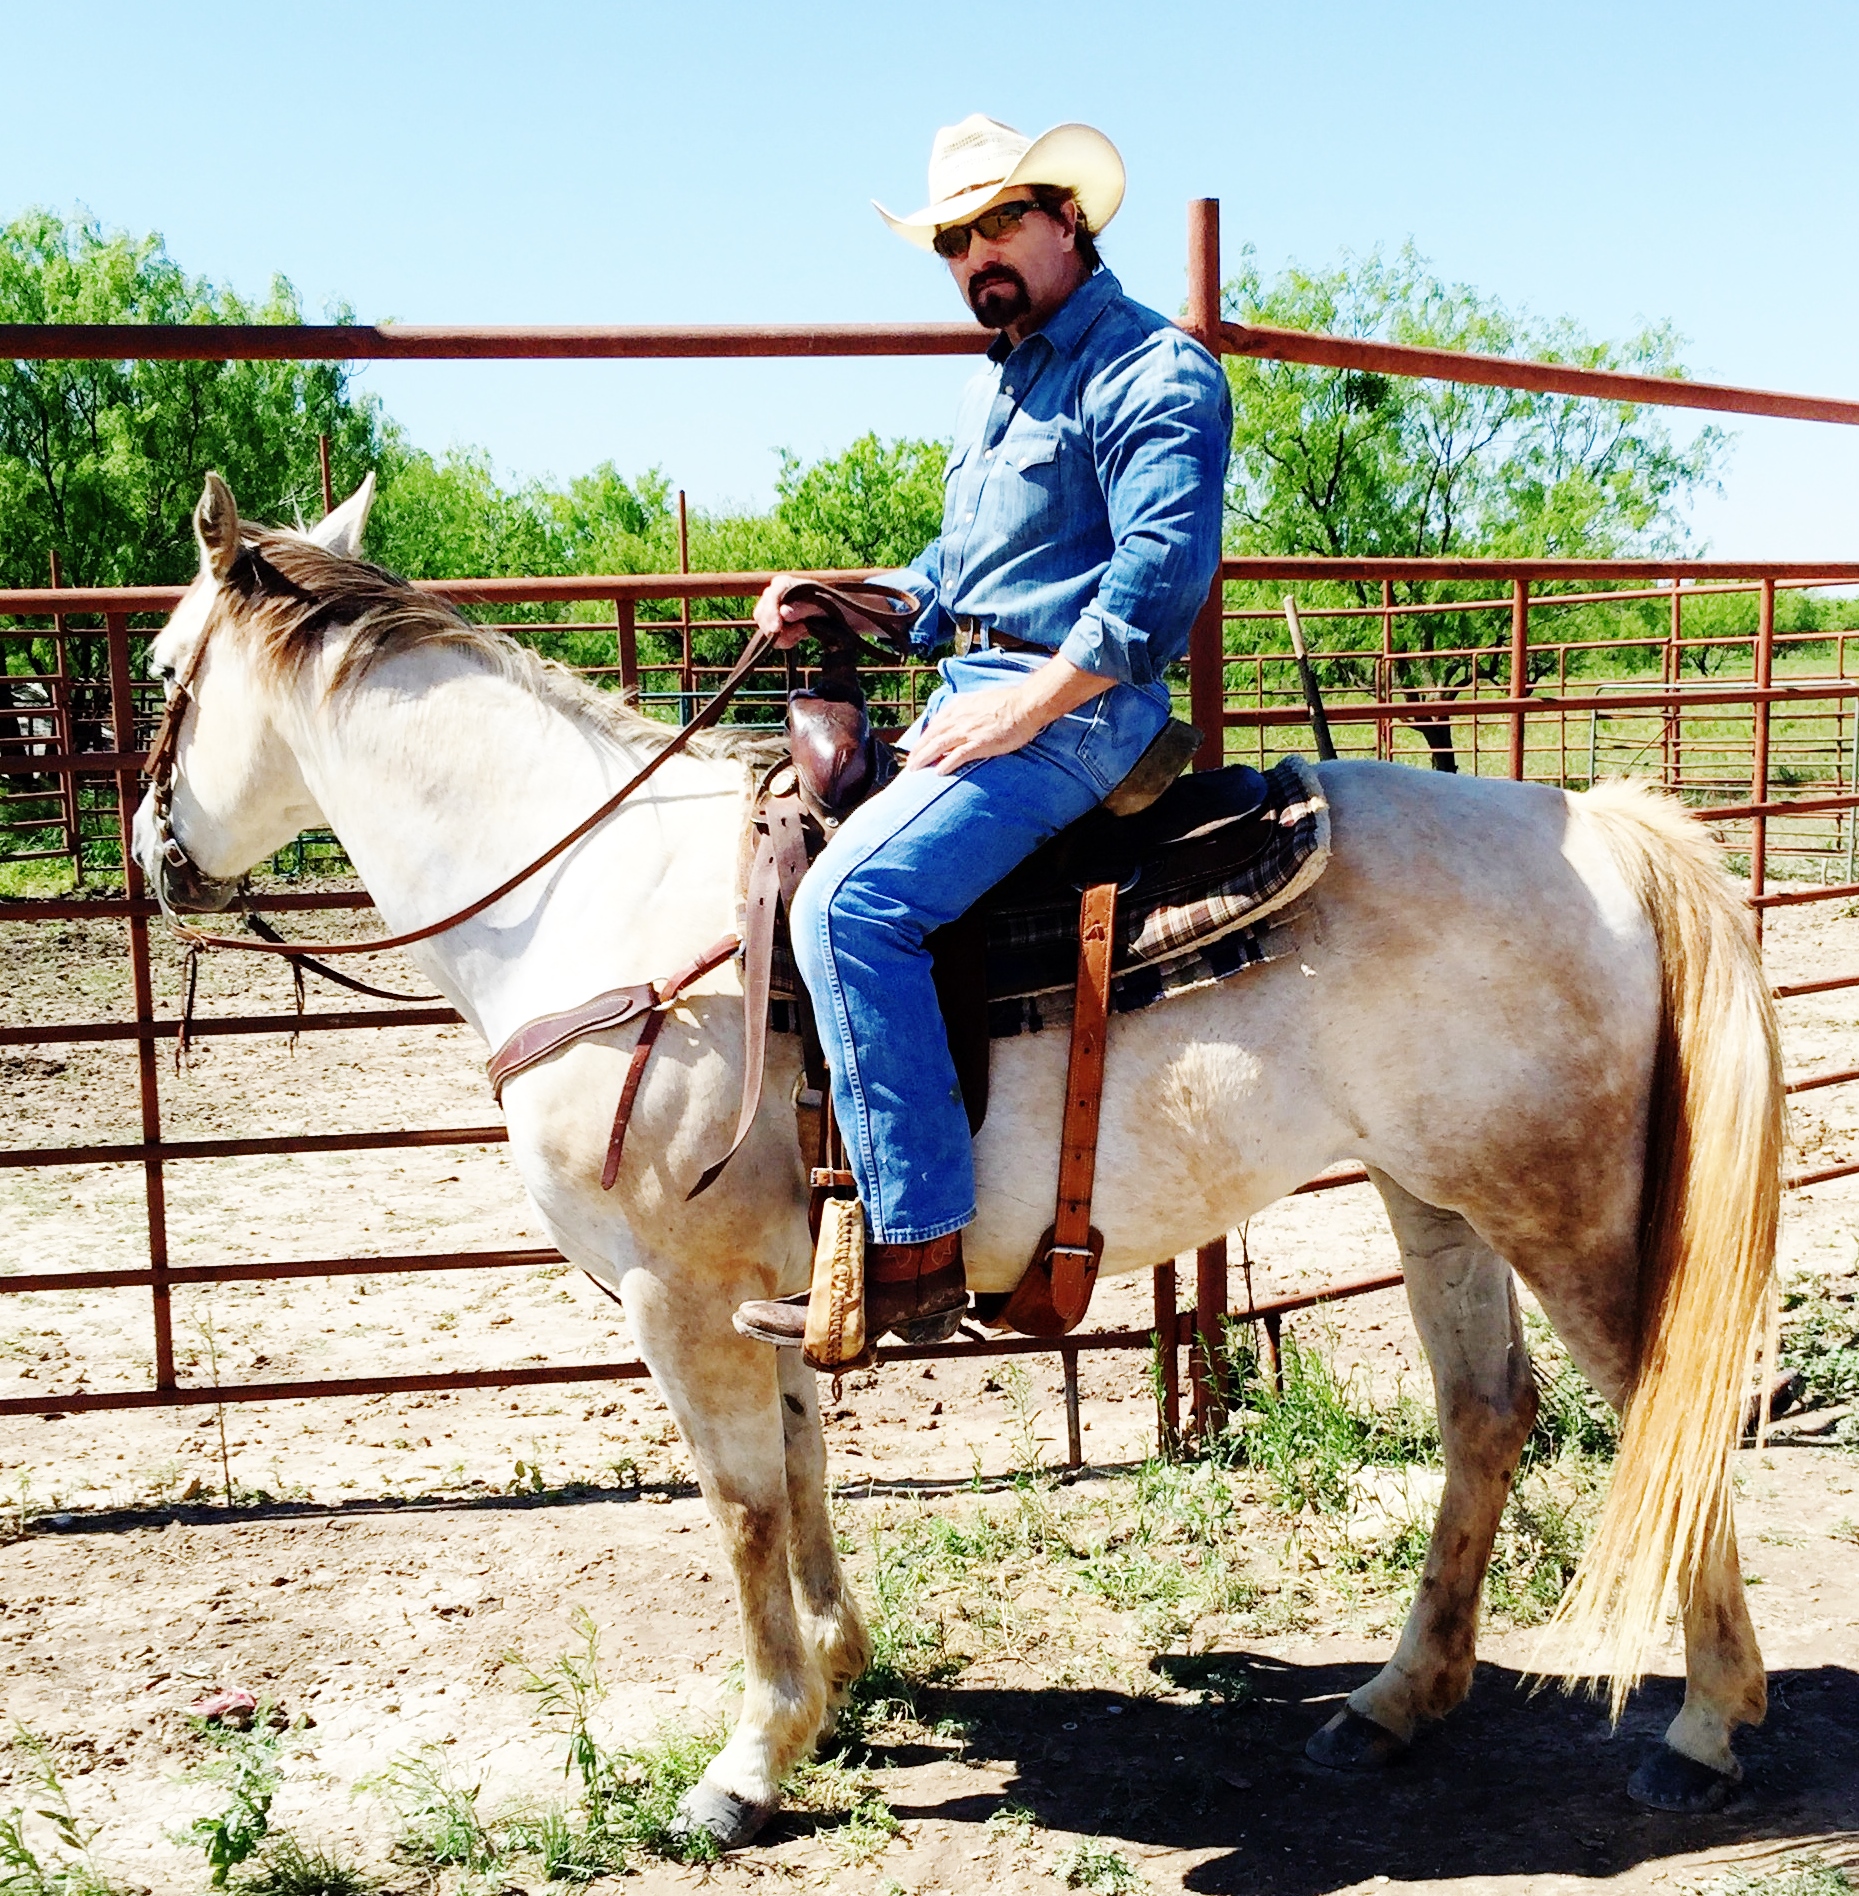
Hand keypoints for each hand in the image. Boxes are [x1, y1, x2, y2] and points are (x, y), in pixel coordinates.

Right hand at [754, 575, 827, 649]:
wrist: (826, 614)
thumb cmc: (824, 604)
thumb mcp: (819, 605)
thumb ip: (802, 608)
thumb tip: (784, 613)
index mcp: (782, 583)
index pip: (771, 596)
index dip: (771, 613)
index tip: (776, 628)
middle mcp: (771, 595)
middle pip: (762, 615)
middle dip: (779, 629)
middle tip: (802, 630)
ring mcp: (768, 611)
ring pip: (765, 629)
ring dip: (785, 636)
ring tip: (804, 629)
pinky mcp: (769, 626)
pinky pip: (770, 639)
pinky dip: (786, 641)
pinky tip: (799, 634)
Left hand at [903, 654, 1116, 774]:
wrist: (1025, 705)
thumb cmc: (1008, 703)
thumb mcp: (980, 701)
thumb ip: (965, 710)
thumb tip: (957, 721)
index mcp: (959, 707)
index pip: (935, 724)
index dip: (923, 738)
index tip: (916, 748)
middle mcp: (959, 718)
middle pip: (932, 736)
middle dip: (918, 750)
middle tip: (909, 763)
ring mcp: (968, 731)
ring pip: (939, 746)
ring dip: (924, 758)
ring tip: (914, 769)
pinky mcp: (979, 743)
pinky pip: (958, 755)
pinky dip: (946, 764)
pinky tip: (938, 772)